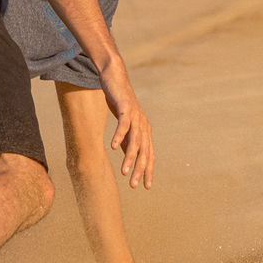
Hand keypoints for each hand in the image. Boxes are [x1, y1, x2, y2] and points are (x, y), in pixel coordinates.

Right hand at [99, 65, 153, 188]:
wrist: (115, 76)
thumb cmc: (119, 101)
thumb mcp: (124, 123)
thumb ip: (127, 138)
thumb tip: (127, 155)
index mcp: (144, 130)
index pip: (149, 154)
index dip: (147, 171)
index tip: (144, 186)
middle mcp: (143, 124)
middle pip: (144, 151)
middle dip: (140, 169)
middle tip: (134, 185)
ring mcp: (136, 116)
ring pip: (135, 141)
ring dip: (130, 158)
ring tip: (124, 172)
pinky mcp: (126, 107)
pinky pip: (124, 124)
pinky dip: (119, 136)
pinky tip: (113, 148)